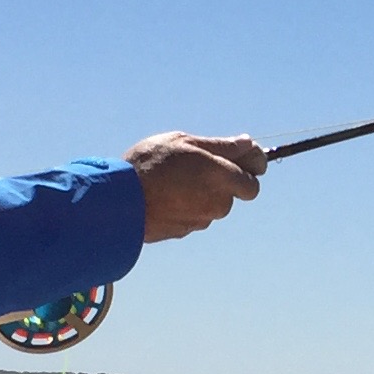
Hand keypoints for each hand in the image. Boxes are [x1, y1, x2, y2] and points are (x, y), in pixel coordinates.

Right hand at [130, 133, 265, 241]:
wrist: (119, 203)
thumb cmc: (149, 165)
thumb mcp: (184, 142)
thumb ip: (220, 146)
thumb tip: (247, 143)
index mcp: (222, 177)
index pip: (255, 180)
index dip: (252, 168)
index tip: (244, 158)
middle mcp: (218, 202)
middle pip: (235, 192)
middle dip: (225, 179)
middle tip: (202, 164)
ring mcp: (202, 219)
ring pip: (213, 204)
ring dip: (204, 192)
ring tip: (176, 177)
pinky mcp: (186, 231)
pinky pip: (195, 215)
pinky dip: (188, 205)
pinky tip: (167, 194)